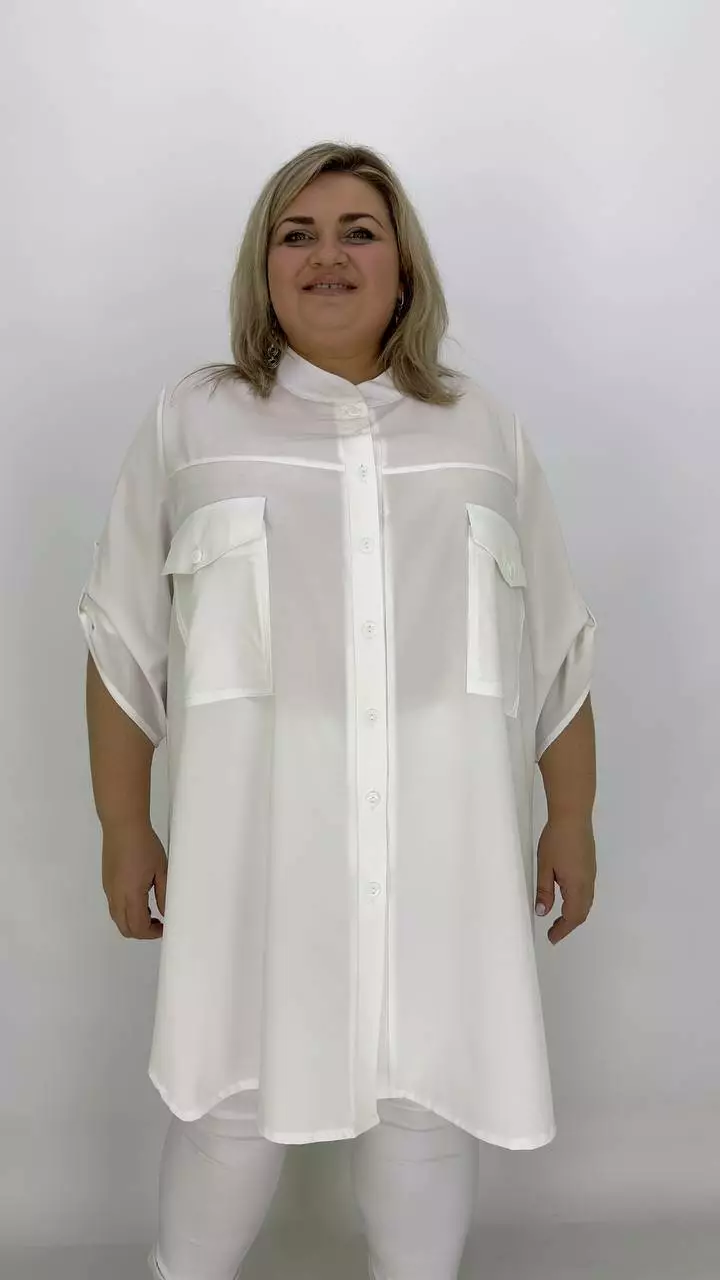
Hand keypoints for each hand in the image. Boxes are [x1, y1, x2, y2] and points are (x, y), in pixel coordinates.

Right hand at [101, 821, 167, 939]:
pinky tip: (140, 899)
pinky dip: (126, 912)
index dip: (152, 933)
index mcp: (130, 894)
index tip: (165, 927)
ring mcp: (108, 889)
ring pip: (117, 918)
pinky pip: (114, 906)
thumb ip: (164, 895)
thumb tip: (166, 913)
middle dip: (142, 932)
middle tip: (158, 923)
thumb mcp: (162, 870)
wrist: (123, 825)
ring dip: (133, 922)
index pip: (138, 927)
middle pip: (124, 928)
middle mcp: (115, 895)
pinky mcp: (106, 882)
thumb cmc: (144, 845)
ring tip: (150, 912)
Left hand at [535, 817, 595, 944]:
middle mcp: (588, 883)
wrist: (573, 815)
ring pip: (586, 902)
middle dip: (569, 924)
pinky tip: (567, 898)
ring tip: (559, 918)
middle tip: (554, 931)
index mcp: (577, 886)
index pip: (572, 916)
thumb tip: (542, 912)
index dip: (562, 929)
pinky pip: (587, 892)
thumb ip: (544, 891)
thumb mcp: (544, 866)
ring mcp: (591, 874)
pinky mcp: (590, 866)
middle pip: (582, 912)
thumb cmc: (555, 840)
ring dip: (574, 914)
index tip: (551, 938)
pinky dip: (578, 903)